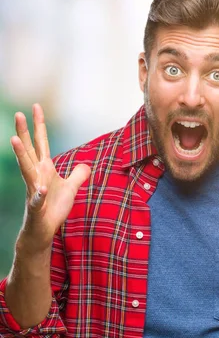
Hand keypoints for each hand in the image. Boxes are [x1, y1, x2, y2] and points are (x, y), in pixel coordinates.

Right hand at [11, 103, 89, 253]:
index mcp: (44, 169)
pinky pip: (37, 199)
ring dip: (20, 155)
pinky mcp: (36, 207)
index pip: (41, 143)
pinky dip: (39, 194)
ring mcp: (34, 190)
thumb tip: (86, 164)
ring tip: (14, 139)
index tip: (36, 106)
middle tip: (18, 113)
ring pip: (25, 170)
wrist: (43, 231)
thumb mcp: (71, 188)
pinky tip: (41, 189)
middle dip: (24, 132)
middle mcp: (36, 176)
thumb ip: (78, 175)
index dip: (39, 125)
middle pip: (29, 150)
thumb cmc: (53, 208)